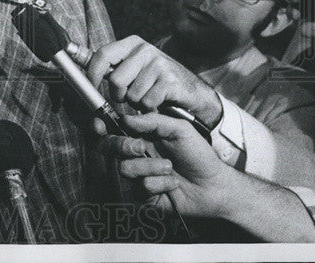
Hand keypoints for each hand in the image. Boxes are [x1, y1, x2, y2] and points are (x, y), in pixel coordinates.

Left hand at [85, 35, 222, 128]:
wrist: (193, 92)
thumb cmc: (158, 82)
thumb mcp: (135, 67)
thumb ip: (114, 67)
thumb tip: (83, 70)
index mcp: (132, 44)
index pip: (102, 55)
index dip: (91, 73)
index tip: (89, 87)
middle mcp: (145, 50)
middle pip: (115, 80)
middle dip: (118, 95)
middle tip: (128, 97)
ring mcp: (158, 64)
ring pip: (131, 95)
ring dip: (137, 103)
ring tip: (148, 96)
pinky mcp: (170, 81)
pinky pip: (146, 103)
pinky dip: (150, 108)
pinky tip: (159, 102)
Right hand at [96, 112, 235, 218]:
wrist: (214, 184)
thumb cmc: (198, 155)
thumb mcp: (179, 129)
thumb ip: (152, 121)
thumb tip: (126, 118)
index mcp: (141, 136)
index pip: (113, 129)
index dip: (101, 127)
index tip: (100, 125)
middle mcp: (136, 155)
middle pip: (109, 148)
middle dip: (123, 146)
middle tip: (140, 147)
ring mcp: (139, 175)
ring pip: (126, 168)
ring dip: (150, 166)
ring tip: (169, 167)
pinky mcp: (145, 195)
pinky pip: (141, 187)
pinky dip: (160, 183)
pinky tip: (173, 183)